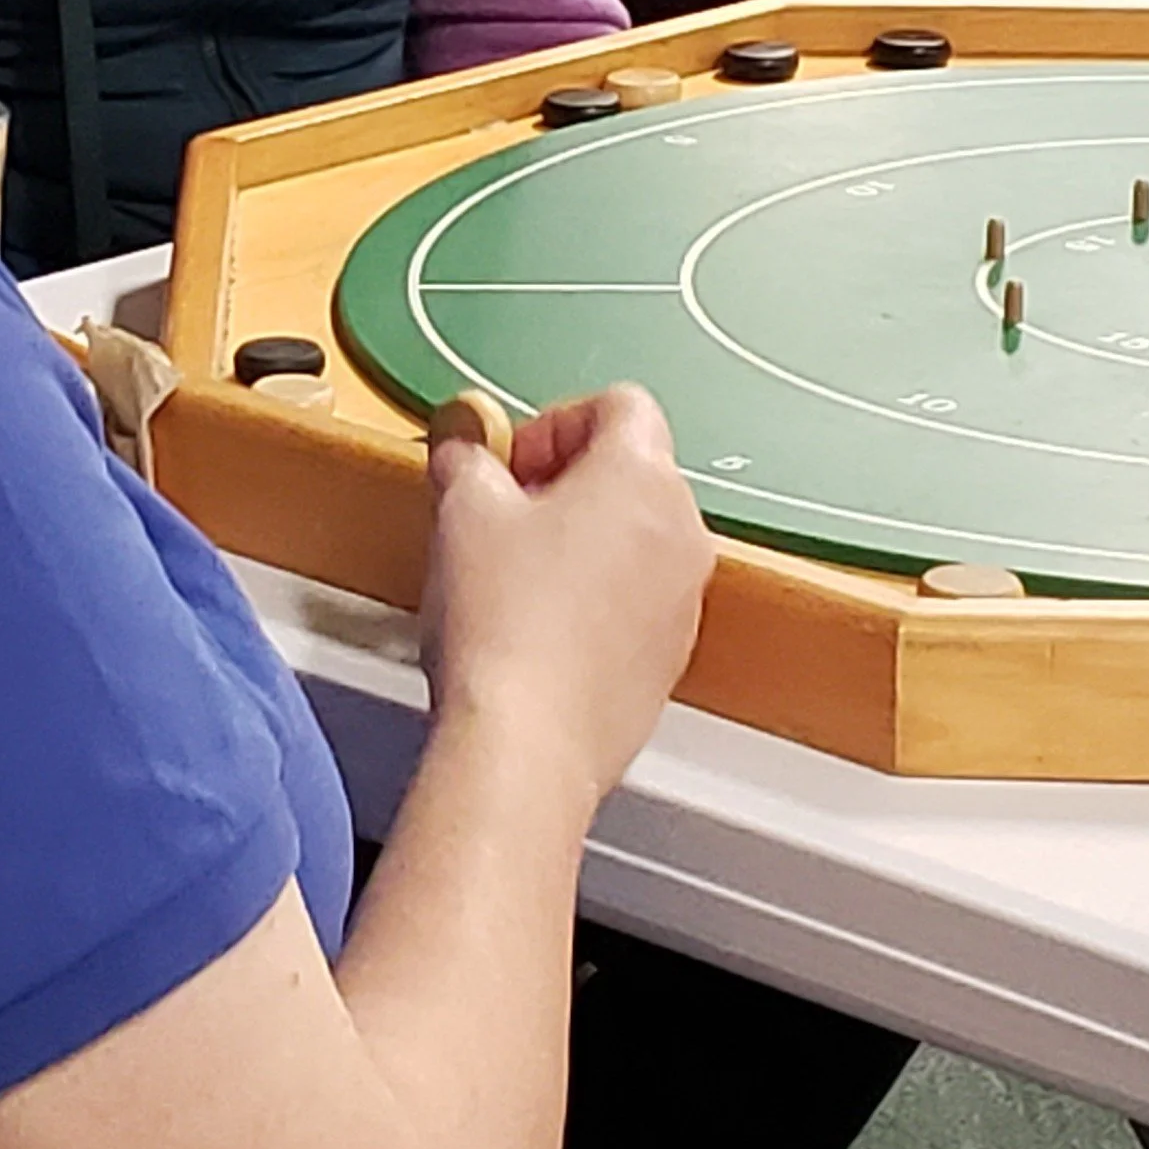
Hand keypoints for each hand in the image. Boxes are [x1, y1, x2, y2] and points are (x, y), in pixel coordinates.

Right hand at [421, 383, 710, 811]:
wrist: (526, 745)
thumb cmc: (501, 619)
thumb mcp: (463, 509)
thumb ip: (466, 458)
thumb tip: (464, 450)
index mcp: (643, 477)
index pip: (620, 404)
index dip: (554, 422)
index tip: (509, 464)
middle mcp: (683, 533)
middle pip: (632, 471)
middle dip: (566, 481)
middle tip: (502, 515)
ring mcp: (685, 601)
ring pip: (636, 539)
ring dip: (581, 541)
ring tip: (512, 579)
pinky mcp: (670, 658)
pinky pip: (636, 602)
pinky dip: (594, 599)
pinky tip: (535, 631)